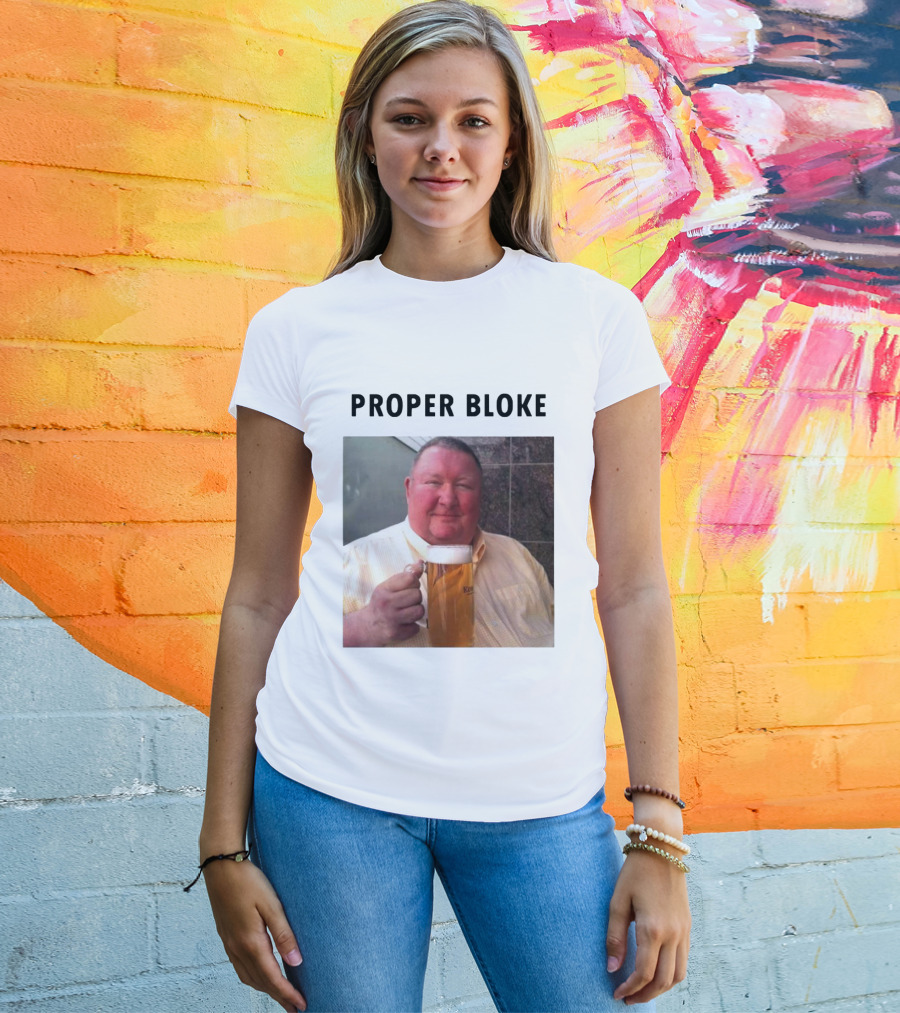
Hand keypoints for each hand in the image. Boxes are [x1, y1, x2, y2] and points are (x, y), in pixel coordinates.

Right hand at [204, 858, 306, 1012]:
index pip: (272, 978)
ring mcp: (229, 943)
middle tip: (295, 1008)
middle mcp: (237, 948)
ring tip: (281, 995)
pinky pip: (240, 967)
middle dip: (278, 997)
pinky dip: (253, 977)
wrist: (220, 865)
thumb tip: (296, 962)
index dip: (287, 994)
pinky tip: (260, 974)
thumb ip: (284, 934)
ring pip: (248, 977)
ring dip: (265, 989)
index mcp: (250, 942)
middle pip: (260, 982)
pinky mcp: (226, 936)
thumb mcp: (271, 904)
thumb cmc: (248, 880)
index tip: (301, 1005)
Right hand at [343, 560, 424, 645]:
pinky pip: (416, 627)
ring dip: (416, 611)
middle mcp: (387, 604)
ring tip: (408, 611)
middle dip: (416, 598)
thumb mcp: (389, 587)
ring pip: (419, 611)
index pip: (410, 579)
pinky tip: (404, 623)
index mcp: (384, 589)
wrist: (368, 626)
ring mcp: (392, 619)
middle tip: (407, 601)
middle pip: (417, 595)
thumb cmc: (382, 603)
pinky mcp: (397, 633)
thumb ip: (406, 575)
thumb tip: (421, 563)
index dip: (414, 582)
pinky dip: (412, 626)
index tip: (409, 587)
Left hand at [606, 848, 690, 1004]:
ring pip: (678, 975)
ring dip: (661, 988)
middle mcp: (672, 934)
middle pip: (663, 981)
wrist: (662, 849)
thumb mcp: (618, 902)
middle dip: (645, 995)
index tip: (617, 993)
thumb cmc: (635, 873)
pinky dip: (671, 974)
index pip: (643, 973)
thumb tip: (612, 969)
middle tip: (628, 998)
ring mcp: (684, 931)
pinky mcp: (688, 927)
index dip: (630, 989)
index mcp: (652, 929)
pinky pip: (684, 960)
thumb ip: (614, 937)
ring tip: (642, 990)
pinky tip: (656, 971)